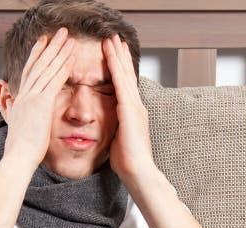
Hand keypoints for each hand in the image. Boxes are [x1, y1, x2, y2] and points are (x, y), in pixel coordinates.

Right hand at [3, 27, 74, 165]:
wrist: (17, 158)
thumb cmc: (19, 149)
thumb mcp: (15, 125)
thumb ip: (14, 112)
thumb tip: (11, 105)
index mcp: (21, 100)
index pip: (29, 73)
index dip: (36, 56)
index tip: (42, 43)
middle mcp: (25, 95)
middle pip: (38, 65)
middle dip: (49, 47)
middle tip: (59, 33)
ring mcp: (32, 98)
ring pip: (47, 69)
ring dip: (58, 51)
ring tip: (68, 38)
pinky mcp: (41, 103)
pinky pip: (54, 81)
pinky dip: (63, 67)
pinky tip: (71, 57)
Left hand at [103, 34, 157, 182]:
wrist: (137, 171)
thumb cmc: (126, 160)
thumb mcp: (117, 138)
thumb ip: (115, 126)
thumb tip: (109, 124)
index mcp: (131, 112)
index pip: (124, 85)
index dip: (119, 68)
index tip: (113, 53)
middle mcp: (135, 106)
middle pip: (126, 75)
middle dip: (120, 56)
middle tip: (114, 38)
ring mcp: (135, 107)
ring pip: (125, 76)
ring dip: (118, 57)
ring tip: (112, 41)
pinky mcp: (130, 111)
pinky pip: (122, 86)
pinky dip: (117, 71)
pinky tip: (112, 59)